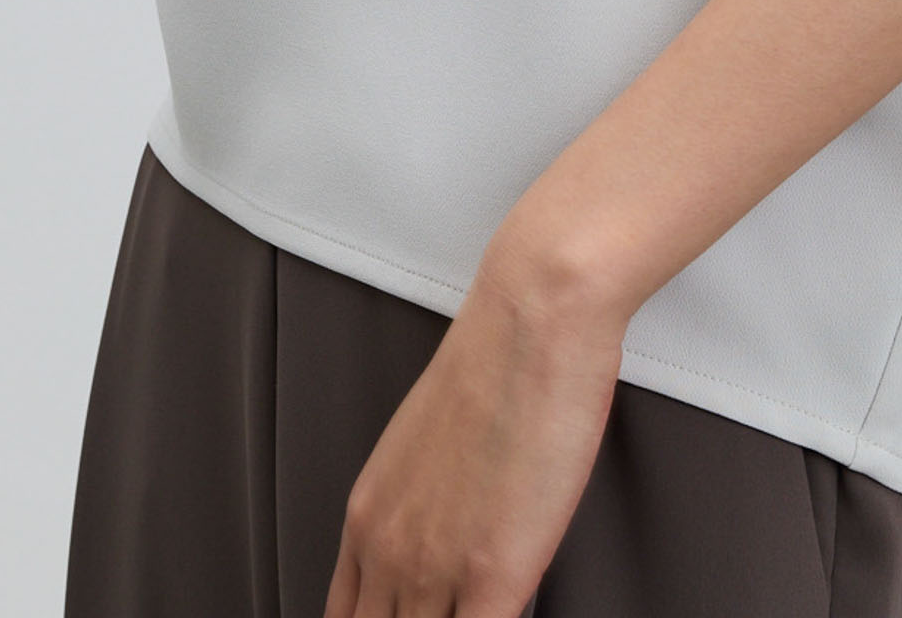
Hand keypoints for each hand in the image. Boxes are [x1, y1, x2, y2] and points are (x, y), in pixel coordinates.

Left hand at [320, 235, 624, 617]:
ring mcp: (437, 570)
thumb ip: (423, 507)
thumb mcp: (429, 444)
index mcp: (368, 517)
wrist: (533, 314)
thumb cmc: (497, 359)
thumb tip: (446, 543)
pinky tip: (504, 617)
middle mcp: (389, 550)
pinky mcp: (494, 576)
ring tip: (475, 615)